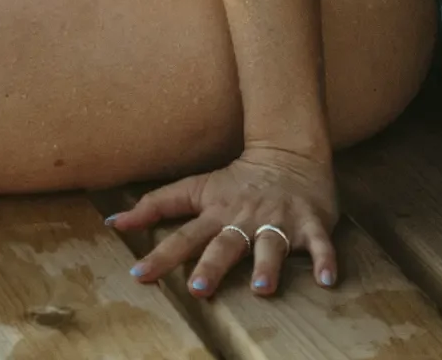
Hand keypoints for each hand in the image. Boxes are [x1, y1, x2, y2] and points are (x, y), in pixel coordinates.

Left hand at [108, 147, 338, 298]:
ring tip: (262, 288)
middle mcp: (245, 218)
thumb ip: (157, 205)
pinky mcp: (311, 223)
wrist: (290, 153)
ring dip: (267, 266)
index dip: (159, 254)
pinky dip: (325, 261)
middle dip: (212, 266)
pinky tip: (327, 280)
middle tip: (198, 289)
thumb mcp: (196, 188)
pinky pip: (320, 244)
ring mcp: (279, 220)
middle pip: (225, 244)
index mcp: (216, 211)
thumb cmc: (237, 180)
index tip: (138, 274)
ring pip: (271, 245)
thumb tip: (114, 221)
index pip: (183, 235)